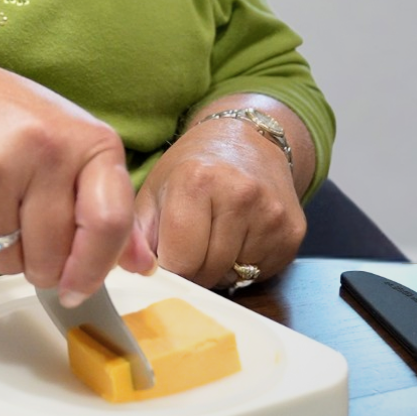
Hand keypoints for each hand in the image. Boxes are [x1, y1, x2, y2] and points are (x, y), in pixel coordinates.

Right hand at [0, 53, 154, 304]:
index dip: (94, 269)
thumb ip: (110, 209)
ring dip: (3, 253)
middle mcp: (48, 149)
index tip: (76, 290)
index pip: (109, 223)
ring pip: (10, 260)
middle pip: (54, 256)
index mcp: (91, 141)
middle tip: (27, 237)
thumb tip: (143, 265)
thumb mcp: (73, 149)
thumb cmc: (11, 122)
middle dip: (41, 268)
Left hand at [133, 114, 305, 289]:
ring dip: (219, 268)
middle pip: (207, 272)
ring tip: (215, 235)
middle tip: (190, 245)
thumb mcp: (154, 190)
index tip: (166, 256)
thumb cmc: (192, 168)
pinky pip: (261, 272)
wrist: (247, 140)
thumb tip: (124, 271)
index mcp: (196, 181)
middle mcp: (240, 194)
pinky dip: (246, 265)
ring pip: (234, 275)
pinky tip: (240, 236)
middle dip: (193, 270)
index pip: (179, 261)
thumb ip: (135, 234)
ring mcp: (271, 214)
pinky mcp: (293, 231)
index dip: (168, 267)